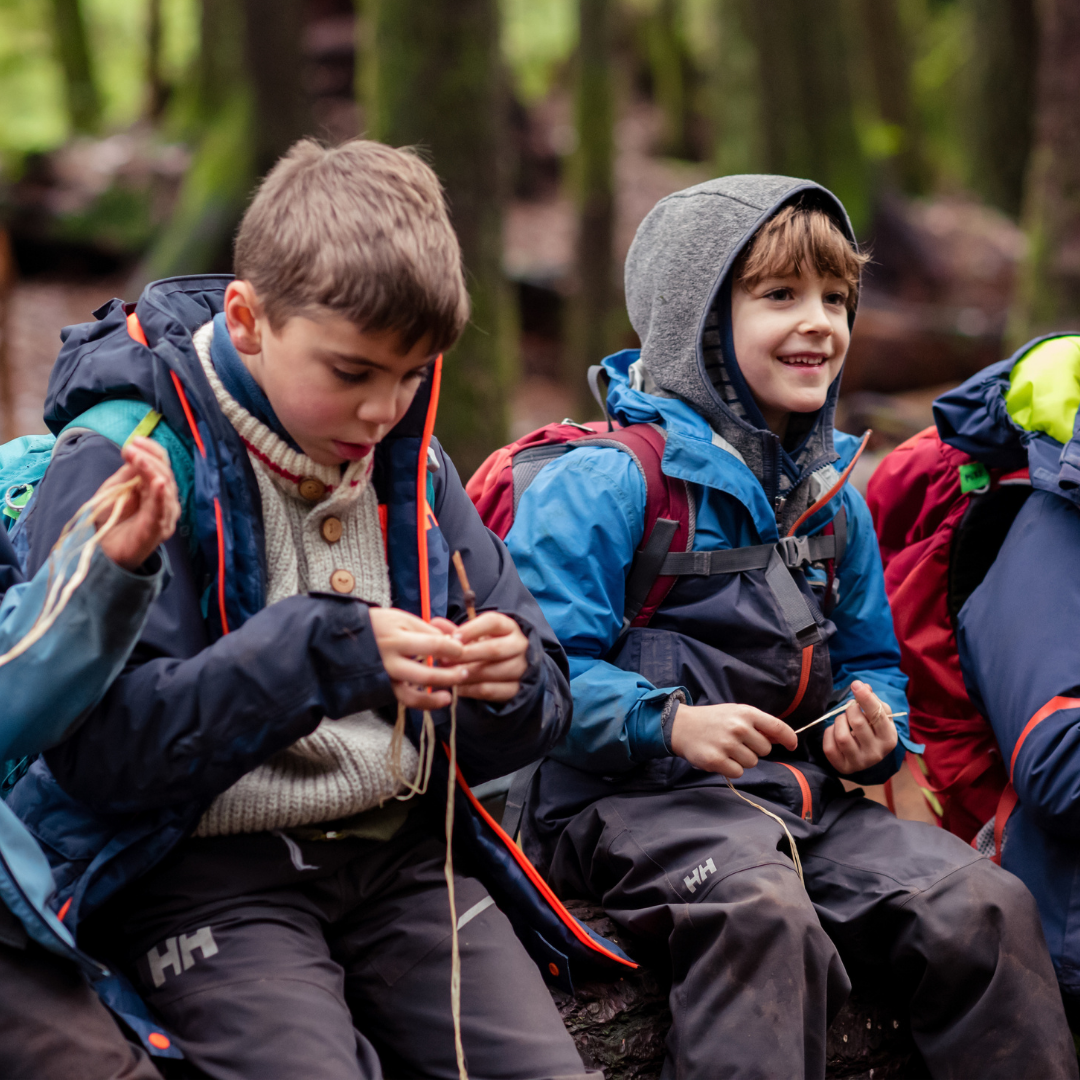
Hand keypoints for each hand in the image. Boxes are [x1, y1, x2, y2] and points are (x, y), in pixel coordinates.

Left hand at [96, 438, 179, 570]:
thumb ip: (128, 473)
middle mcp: (166, 500)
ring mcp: (165, 515)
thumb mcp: (116, 488)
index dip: (151, 450)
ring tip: (138, 458)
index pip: (162, 463)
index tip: (134, 440)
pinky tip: (158, 482)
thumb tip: (136, 452)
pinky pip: (161, 510)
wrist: (104, 550)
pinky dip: (160, 495)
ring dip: (152, 470)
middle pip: (165, 472)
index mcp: (156, 488)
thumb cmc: (111, 519)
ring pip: (165, 487)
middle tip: (130, 449)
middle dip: (149, 458)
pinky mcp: (158, 529)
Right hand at [369, 607, 467, 709]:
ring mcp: (385, 678)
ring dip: (435, 697)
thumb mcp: (402, 618)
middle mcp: (389, 662)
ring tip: (450, 695)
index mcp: (397, 639)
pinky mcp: (383, 688)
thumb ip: (428, 630)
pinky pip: (405, 700)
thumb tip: (454, 641)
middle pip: (425, 675)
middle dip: (450, 676)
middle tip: (465, 672)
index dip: (453, 649)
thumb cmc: (378, 625)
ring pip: (413, 695)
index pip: (433, 645)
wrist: (346, 639)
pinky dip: (424, 703)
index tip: (462, 649)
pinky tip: (438, 698)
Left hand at [432, 613, 528, 701]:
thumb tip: (434, 622)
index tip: (452, 638)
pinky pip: (490, 690)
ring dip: (466, 674)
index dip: (472, 629)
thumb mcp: (475, 636)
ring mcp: (520, 668)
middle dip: (466, 655)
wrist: (509, 668)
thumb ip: (455, 631)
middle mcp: (519, 645)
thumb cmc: (486, 646)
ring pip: (491, 672)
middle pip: (493, 649)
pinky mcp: (516, 688)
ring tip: (448, 674)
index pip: (493, 622)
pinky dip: (470, 690)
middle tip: (445, 659)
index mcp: (508, 627)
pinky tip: (456, 687)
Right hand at [669, 702, 797, 776]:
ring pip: (752, 763)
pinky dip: (731, 769)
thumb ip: (760, 725)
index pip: (777, 727)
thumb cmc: (714, 720)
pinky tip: (721, 758)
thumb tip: (783, 738)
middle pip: (765, 750)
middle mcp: (739, 727)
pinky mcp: (716, 760)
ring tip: (727, 749)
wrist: (682, 725)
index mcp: (746, 713)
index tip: (792, 746)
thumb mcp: (736, 713)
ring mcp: (727, 744)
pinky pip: (738, 773)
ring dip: (742, 760)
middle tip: (738, 743)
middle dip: (755, 749)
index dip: (789, 738)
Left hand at [822, 680, 897, 774]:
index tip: (856, 685)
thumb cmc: (873, 730)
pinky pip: (829, 747)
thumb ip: (872, 700)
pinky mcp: (844, 767)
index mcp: (889, 738)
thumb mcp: (879, 716)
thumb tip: (862, 686)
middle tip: (851, 708)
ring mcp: (860, 762)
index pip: (877, 715)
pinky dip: (829, 734)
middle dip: (850, 709)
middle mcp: (876, 753)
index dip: (865, 698)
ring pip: (842, 736)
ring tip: (843, 720)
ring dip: (839, 721)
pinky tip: (835, 731)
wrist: (866, 755)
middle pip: (857, 723)